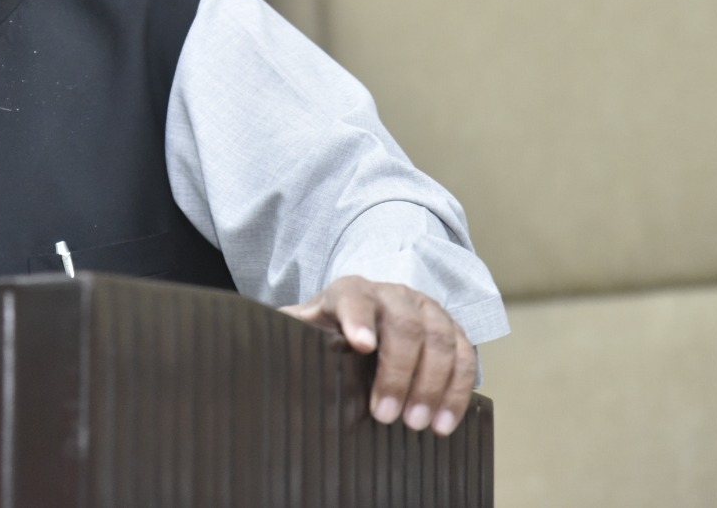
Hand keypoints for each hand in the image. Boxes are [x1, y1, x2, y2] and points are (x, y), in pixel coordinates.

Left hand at [280, 275, 475, 435]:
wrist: (366, 312)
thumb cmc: (329, 328)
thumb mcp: (305, 326)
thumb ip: (286, 329)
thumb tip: (249, 339)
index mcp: (350, 291)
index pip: (354, 298)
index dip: (358, 319)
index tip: (360, 344)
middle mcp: (393, 294)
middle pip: (404, 326)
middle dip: (399, 372)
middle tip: (387, 416)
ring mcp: (426, 309)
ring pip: (441, 340)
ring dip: (433, 385)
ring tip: (419, 425)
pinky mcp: (452, 329)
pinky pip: (466, 355)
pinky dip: (459, 390)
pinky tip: (445, 421)